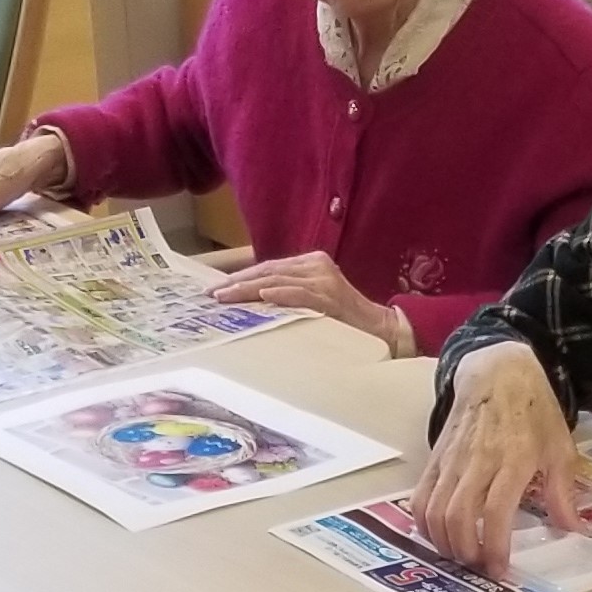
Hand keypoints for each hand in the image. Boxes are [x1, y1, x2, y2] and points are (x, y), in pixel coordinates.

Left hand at [208, 250, 412, 356]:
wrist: (379, 329)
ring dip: (249, 289)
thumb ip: (288, 297)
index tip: (217, 290)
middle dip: (238, 283)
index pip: (269, 268)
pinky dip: (280, 295)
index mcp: (310, 263)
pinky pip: (300, 294)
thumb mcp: (311, 302)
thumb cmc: (342, 321)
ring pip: (278, 280)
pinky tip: (262, 296)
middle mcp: (316, 265)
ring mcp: (324, 279)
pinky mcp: (331, 295)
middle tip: (212, 295)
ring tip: (226, 297)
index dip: (241, 278)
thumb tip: (252, 303)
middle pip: (269, 271)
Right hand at [410, 341, 579, 579]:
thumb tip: (572, 530)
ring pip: (436, 510)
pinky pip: (420, 497)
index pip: (495, 510)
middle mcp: (478, 460)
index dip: (494, 546)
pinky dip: (424, 523)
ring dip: (444, 542)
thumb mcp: (559, 447)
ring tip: (460, 555)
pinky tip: (438, 536)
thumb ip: (563, 492)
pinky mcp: (435, 458)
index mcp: (514, 459)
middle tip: (478, 566)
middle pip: (459, 515)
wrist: (499, 373)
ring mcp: (452, 459)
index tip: (499, 569)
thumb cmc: (534, 412)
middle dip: (466, 550)